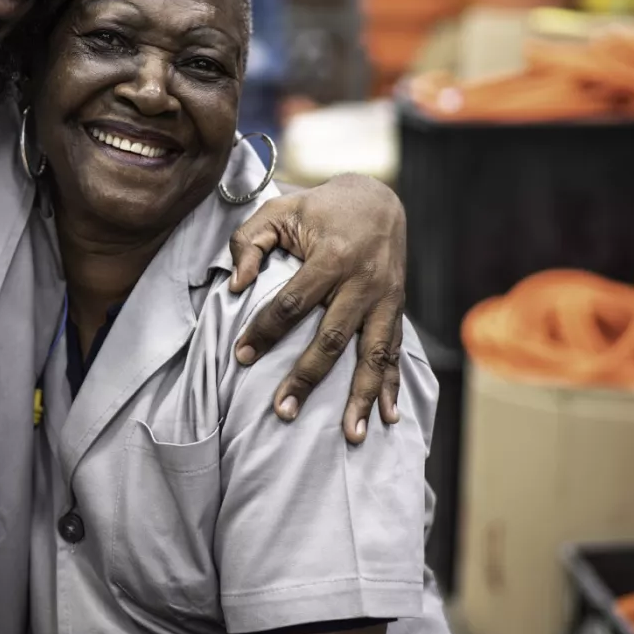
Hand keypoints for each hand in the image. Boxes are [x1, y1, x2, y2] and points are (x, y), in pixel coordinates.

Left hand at [228, 173, 406, 443]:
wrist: (379, 199)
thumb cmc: (319, 209)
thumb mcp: (278, 210)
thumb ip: (249, 242)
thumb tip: (236, 286)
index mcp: (332, 256)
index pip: (292, 303)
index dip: (264, 331)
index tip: (240, 356)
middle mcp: (363, 281)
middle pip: (333, 338)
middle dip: (307, 377)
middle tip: (283, 412)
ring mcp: (385, 298)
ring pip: (374, 354)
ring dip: (362, 396)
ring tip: (351, 435)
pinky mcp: (397, 309)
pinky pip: (396, 352)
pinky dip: (393, 386)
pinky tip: (389, 417)